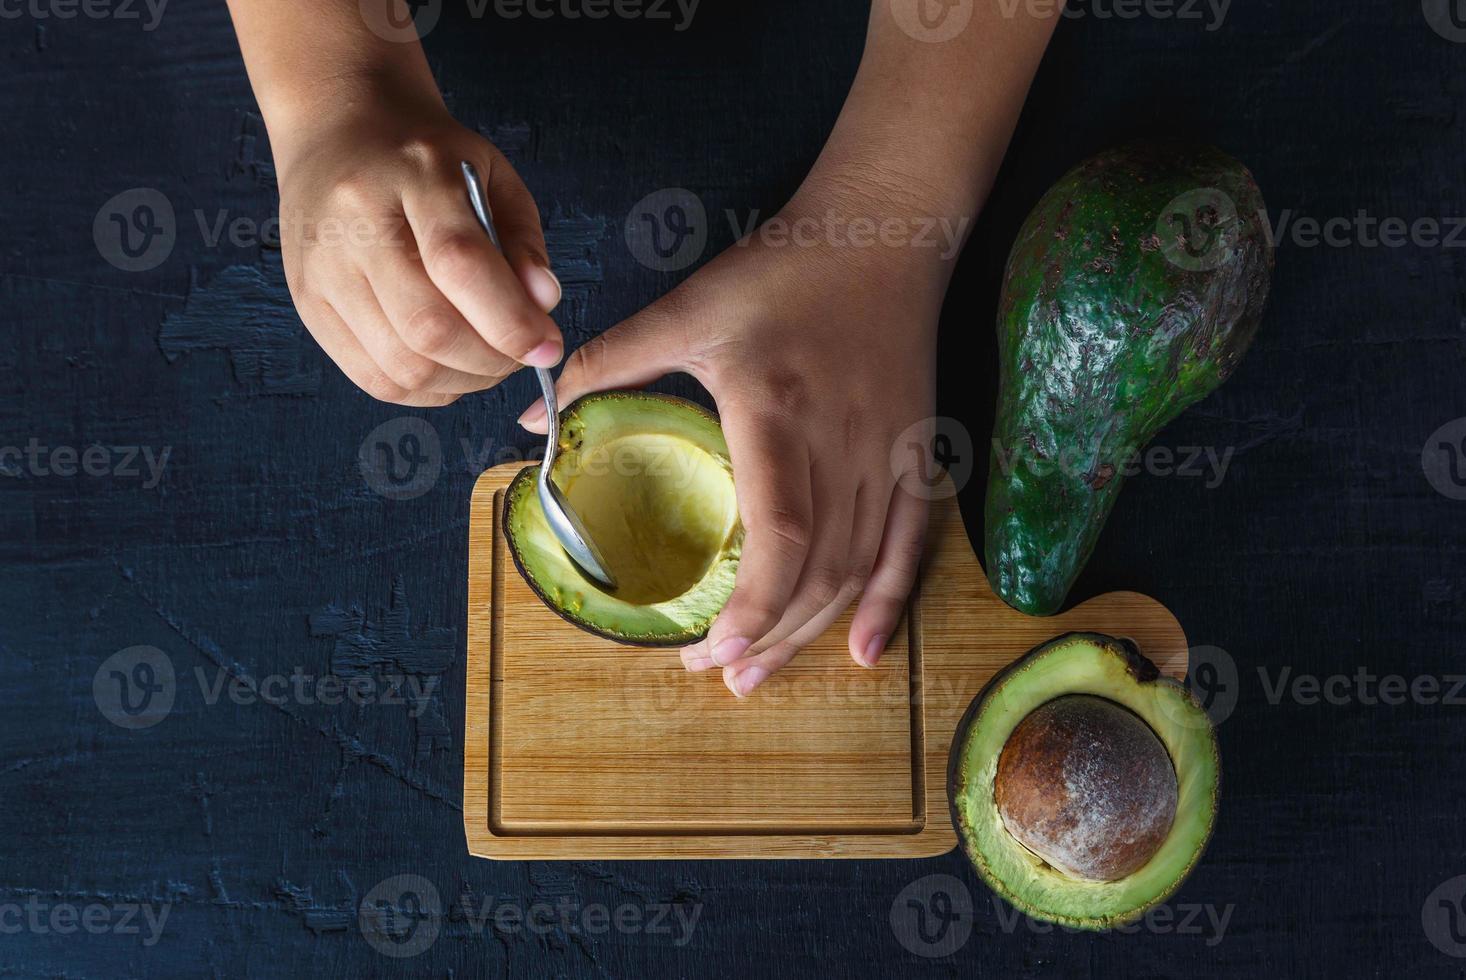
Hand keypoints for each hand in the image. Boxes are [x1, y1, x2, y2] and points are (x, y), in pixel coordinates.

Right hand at [275, 98, 562, 405]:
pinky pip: (373, 378)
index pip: (460, 263)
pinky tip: (449, 368)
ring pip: (400, 365)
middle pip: (427, 327)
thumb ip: (524, 242)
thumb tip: (544, 305)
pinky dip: (424, 388)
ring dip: (461, 381)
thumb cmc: (427, 159)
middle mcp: (357, 223)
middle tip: (521, 355)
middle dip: (491, 361)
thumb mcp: (493, 176)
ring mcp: (324, 269)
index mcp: (413, 175)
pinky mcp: (309, 305)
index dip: (511, 320)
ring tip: (487, 361)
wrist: (339, 131)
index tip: (548, 346)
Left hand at [519, 181, 952, 696]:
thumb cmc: (781, 270)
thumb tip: (536, 420)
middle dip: (765, 636)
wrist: (882, 233)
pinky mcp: (917, 454)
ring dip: (810, 631)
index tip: (710, 649)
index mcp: (778, 412)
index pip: (781, 532)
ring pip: (857, 567)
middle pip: (817, 569)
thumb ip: (612, 362)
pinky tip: (864, 652)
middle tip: (713, 672)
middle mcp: (841, 444)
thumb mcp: (689, 308)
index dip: (752, 605)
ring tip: (759, 674)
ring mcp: (888, 454)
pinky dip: (888, 602)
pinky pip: (909, 543)